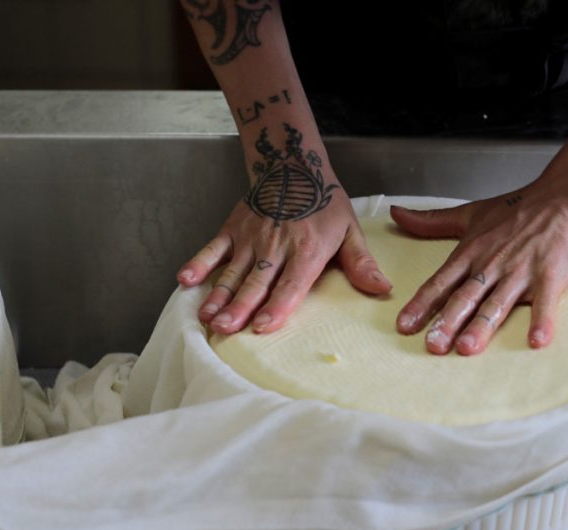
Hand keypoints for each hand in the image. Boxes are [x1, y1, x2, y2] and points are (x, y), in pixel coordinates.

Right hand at [177, 191, 391, 333]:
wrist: (293, 163)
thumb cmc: (324, 203)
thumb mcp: (349, 230)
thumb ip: (361, 263)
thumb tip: (382, 288)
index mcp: (307, 250)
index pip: (292, 283)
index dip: (278, 305)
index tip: (264, 326)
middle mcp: (276, 245)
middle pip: (257, 282)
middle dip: (241, 307)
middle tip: (227, 329)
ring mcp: (251, 237)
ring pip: (233, 271)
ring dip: (219, 295)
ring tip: (208, 318)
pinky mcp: (232, 228)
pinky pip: (212, 248)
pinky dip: (199, 263)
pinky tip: (185, 281)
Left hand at [391, 187, 567, 355]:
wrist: (562, 198)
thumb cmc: (516, 210)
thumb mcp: (469, 214)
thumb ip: (431, 221)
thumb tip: (395, 213)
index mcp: (471, 253)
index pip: (440, 282)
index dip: (422, 304)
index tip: (405, 326)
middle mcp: (492, 265)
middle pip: (465, 297)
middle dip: (447, 322)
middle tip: (433, 346)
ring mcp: (521, 271)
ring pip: (497, 303)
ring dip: (482, 326)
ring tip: (468, 347)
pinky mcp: (550, 276)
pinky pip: (545, 302)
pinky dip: (542, 321)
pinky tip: (537, 341)